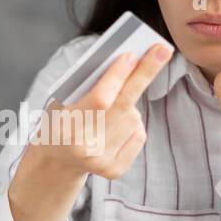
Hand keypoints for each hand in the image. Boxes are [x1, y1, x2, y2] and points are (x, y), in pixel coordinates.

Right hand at [27, 43, 172, 181]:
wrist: (57, 161)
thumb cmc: (62, 119)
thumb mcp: (61, 101)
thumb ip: (87, 86)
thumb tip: (125, 62)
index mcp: (65, 127)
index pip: (100, 99)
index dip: (116, 77)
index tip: (131, 55)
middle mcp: (85, 148)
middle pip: (123, 106)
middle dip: (144, 75)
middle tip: (162, 50)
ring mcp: (102, 161)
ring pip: (133, 119)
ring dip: (129, 105)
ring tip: (112, 107)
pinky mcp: (116, 170)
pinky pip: (138, 134)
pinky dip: (131, 124)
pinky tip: (115, 126)